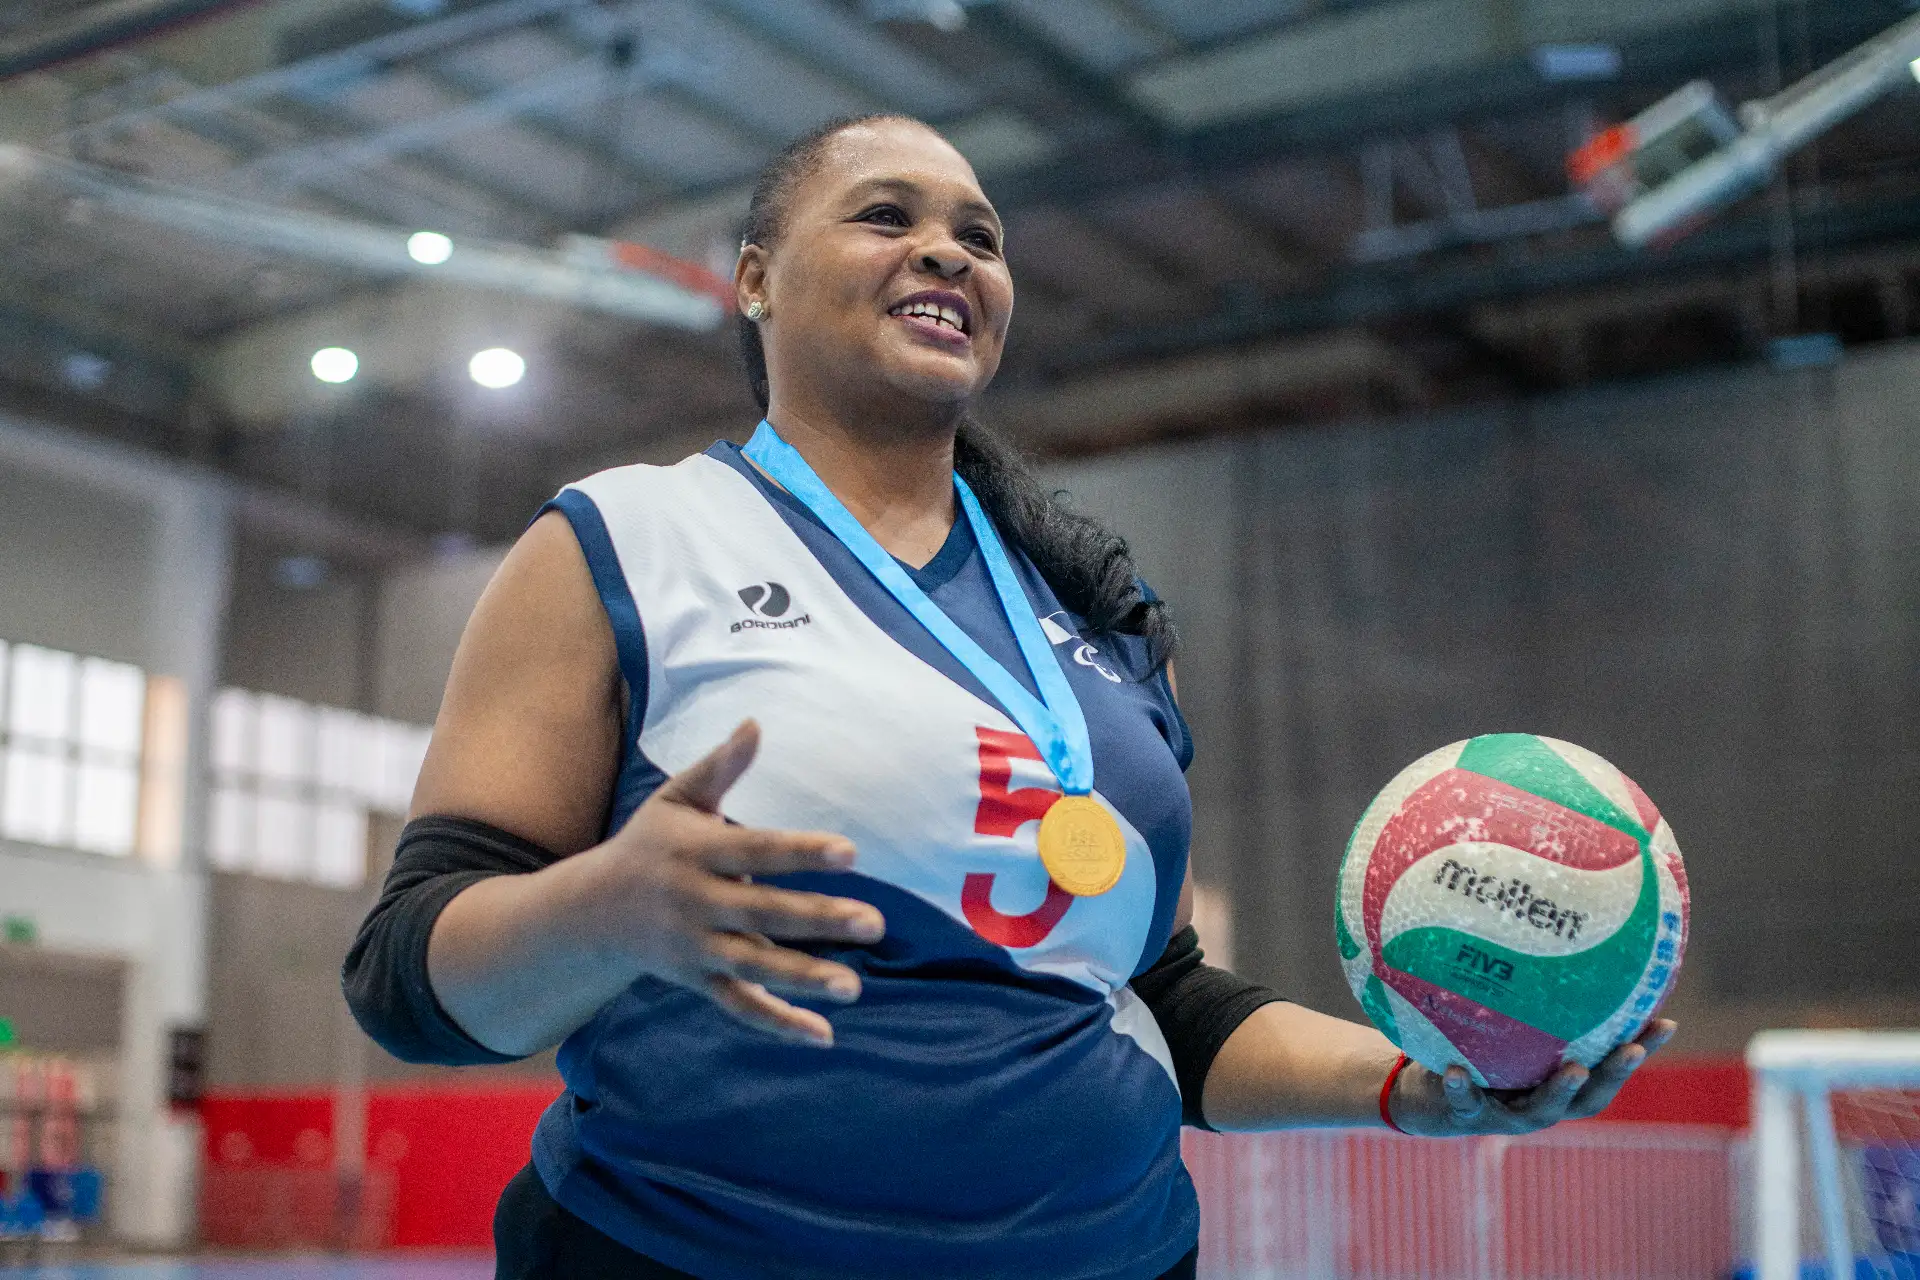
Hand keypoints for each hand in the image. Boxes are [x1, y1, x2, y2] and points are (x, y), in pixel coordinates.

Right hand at [583, 719, 884, 1045]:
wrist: (591, 912)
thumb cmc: (649, 844)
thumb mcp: (675, 801)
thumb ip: (719, 768)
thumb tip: (754, 723)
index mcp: (697, 852)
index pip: (757, 851)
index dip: (802, 852)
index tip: (851, 852)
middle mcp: (696, 903)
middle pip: (763, 914)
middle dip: (819, 919)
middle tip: (875, 924)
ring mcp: (695, 947)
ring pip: (754, 966)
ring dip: (803, 978)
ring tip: (853, 987)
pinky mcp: (697, 980)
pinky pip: (739, 1005)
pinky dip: (777, 1022)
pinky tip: (822, 1034)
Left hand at [1389, 1019, 1676, 1137]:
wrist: (1430, 1096)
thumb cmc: (1480, 1053)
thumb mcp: (1507, 1025)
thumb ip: (1533, 1000)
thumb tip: (1558, 933)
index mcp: (1560, 1082)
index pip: (1609, 1067)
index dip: (1640, 1049)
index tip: (1666, 1023)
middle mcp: (1543, 1104)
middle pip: (1589, 1097)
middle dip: (1613, 1073)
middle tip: (1630, 1049)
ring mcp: (1507, 1114)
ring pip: (1540, 1110)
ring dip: (1558, 1090)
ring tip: (1572, 1068)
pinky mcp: (1466, 1115)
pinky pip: (1464, 1102)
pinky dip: (1462, 1088)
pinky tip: (1455, 1070)